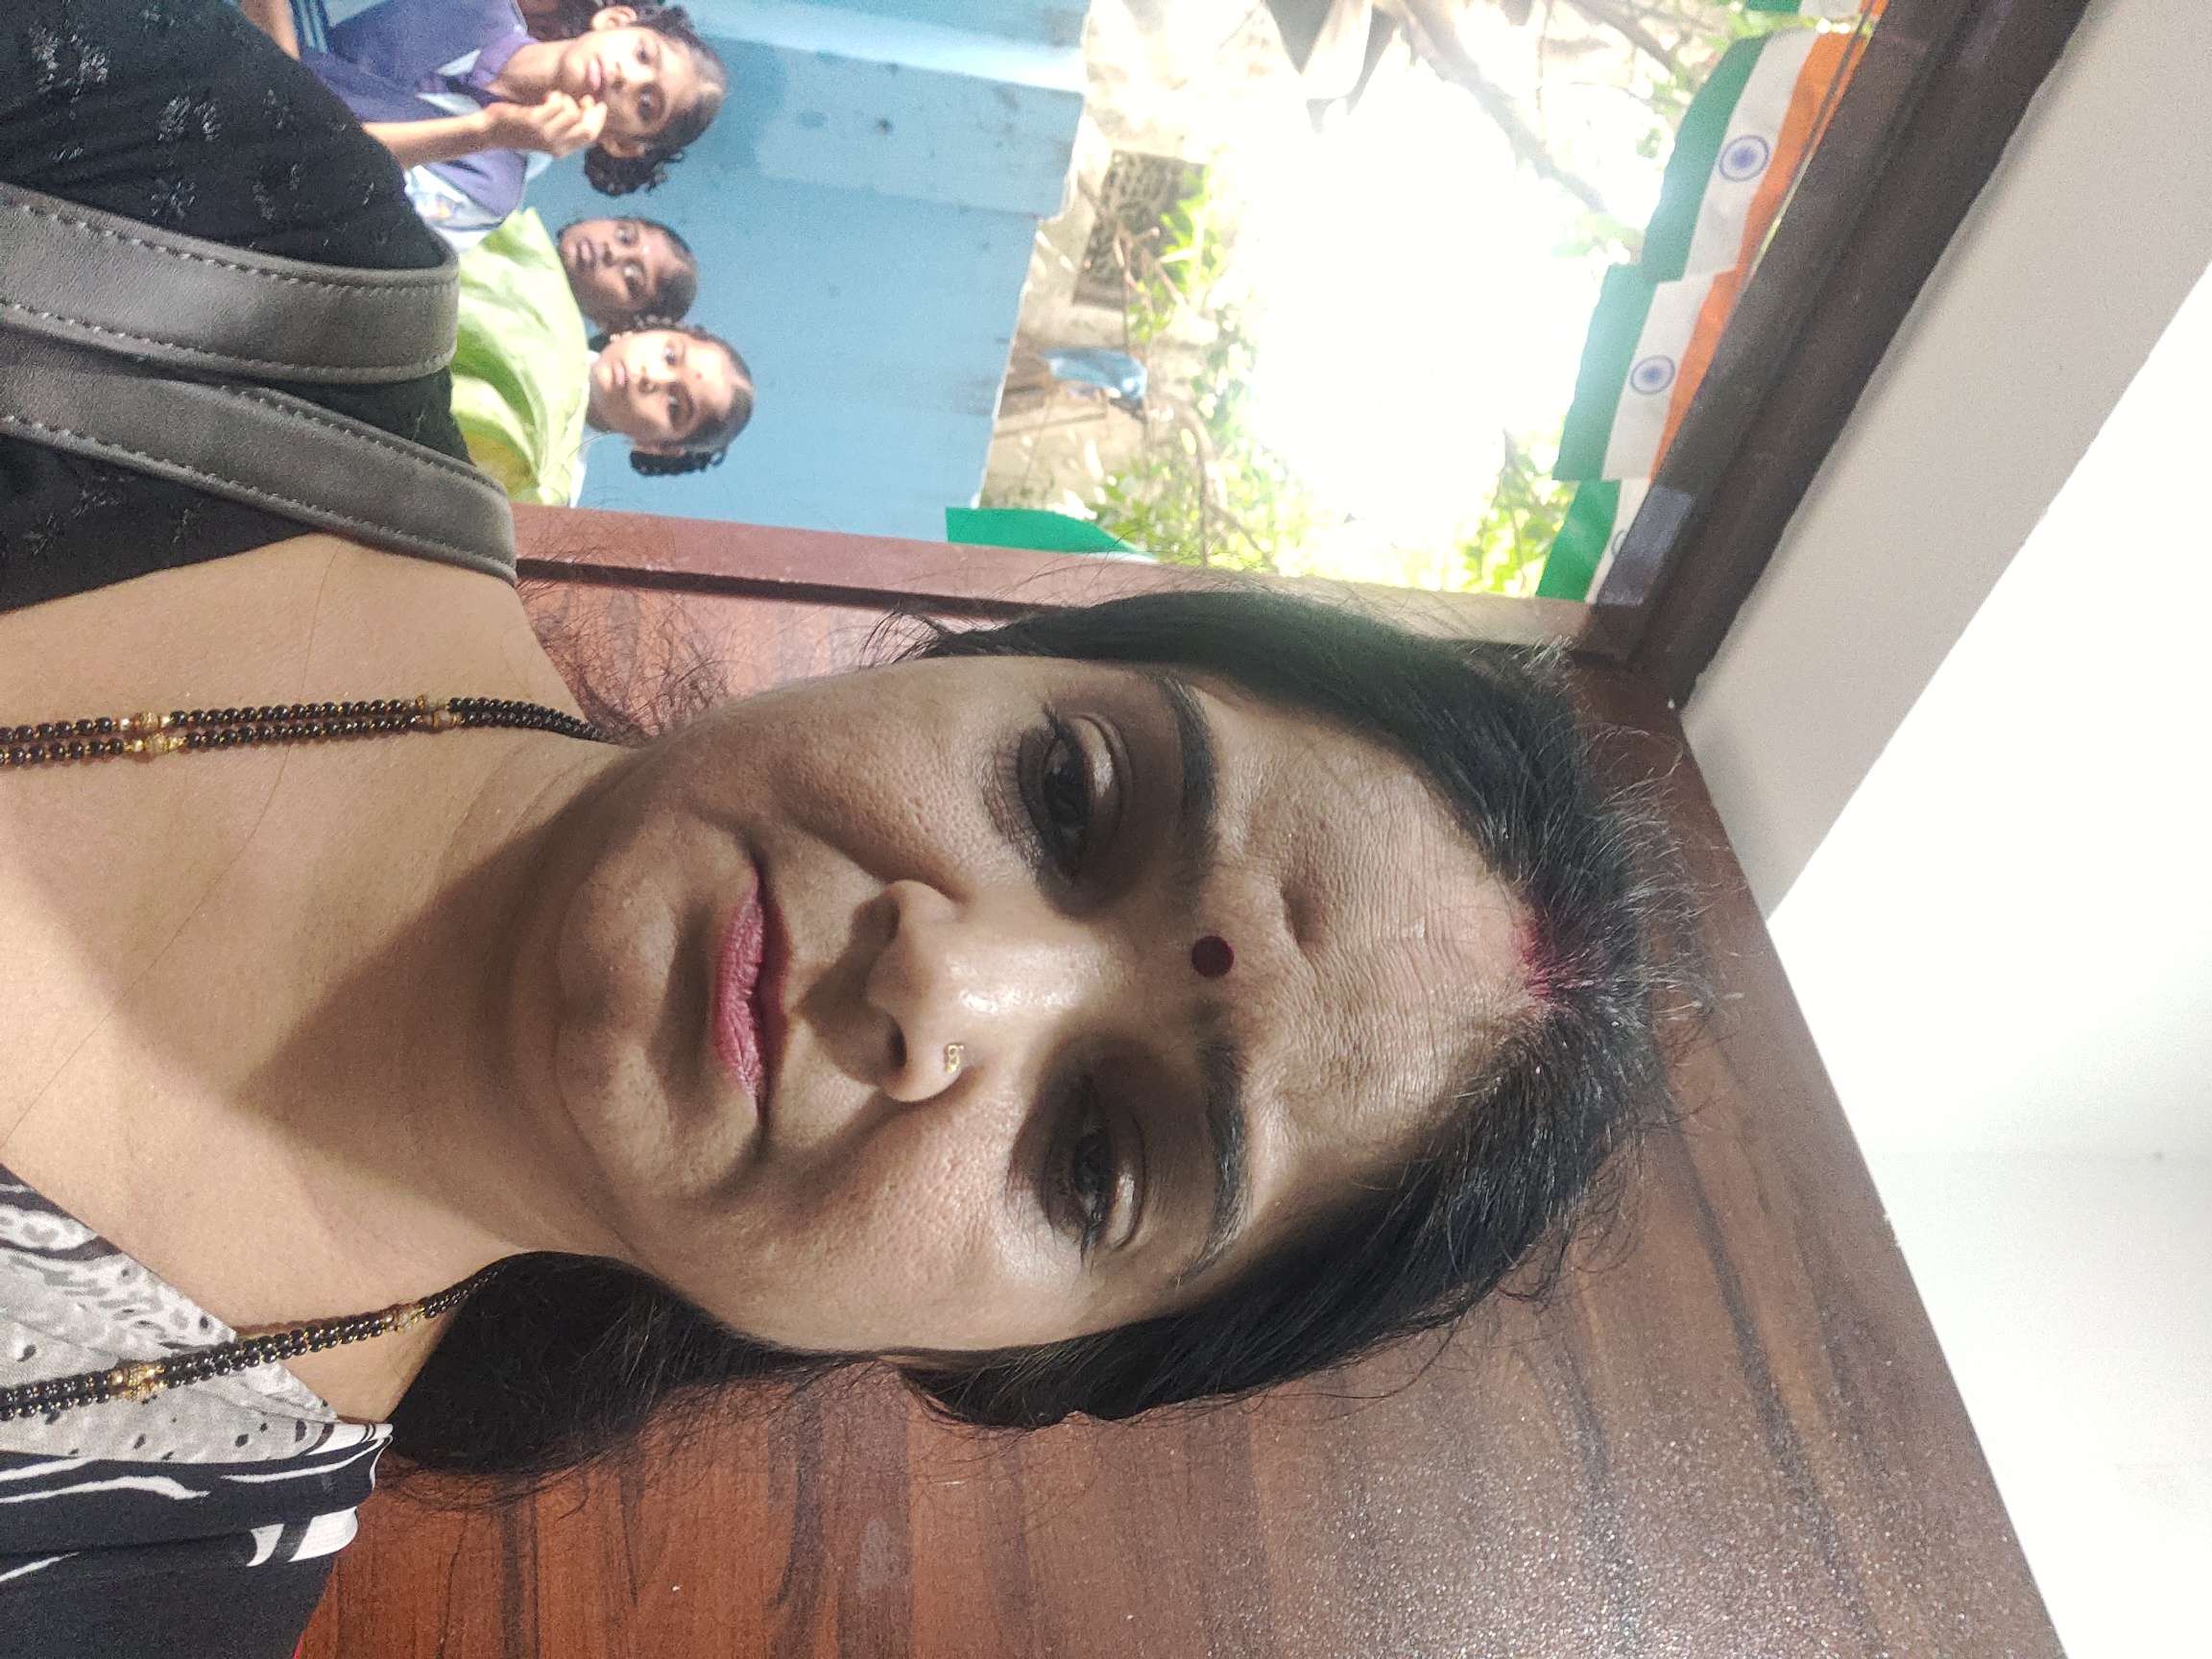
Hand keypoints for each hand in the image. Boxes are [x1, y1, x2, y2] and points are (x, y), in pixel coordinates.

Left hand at [483, 93, 607, 157]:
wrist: (492, 132)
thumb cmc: (519, 129)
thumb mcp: (546, 133)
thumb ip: (564, 128)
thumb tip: (586, 110)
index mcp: (562, 150)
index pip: (591, 135)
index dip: (598, 118)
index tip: (595, 104)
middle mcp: (557, 146)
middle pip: (587, 127)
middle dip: (590, 109)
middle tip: (582, 97)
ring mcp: (546, 134)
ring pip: (573, 112)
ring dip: (567, 100)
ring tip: (555, 97)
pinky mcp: (535, 122)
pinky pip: (557, 104)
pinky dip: (555, 96)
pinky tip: (546, 97)